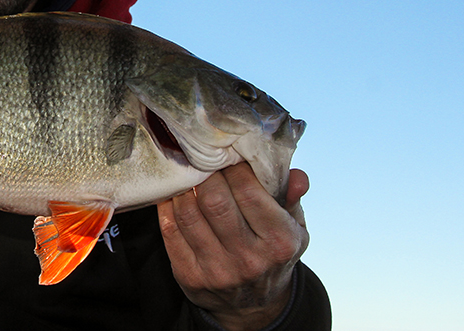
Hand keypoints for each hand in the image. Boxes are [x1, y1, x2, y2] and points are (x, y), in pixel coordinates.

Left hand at [157, 163, 309, 330]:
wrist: (253, 305)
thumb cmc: (272, 253)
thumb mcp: (294, 228)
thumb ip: (292, 197)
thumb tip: (295, 175)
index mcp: (279, 242)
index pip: (249, 192)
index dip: (234, 168)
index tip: (229, 158)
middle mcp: (249, 259)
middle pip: (214, 201)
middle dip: (206, 174)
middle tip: (204, 163)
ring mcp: (217, 270)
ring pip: (188, 213)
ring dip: (183, 188)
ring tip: (188, 176)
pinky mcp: (189, 276)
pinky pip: (170, 230)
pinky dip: (168, 206)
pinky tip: (173, 194)